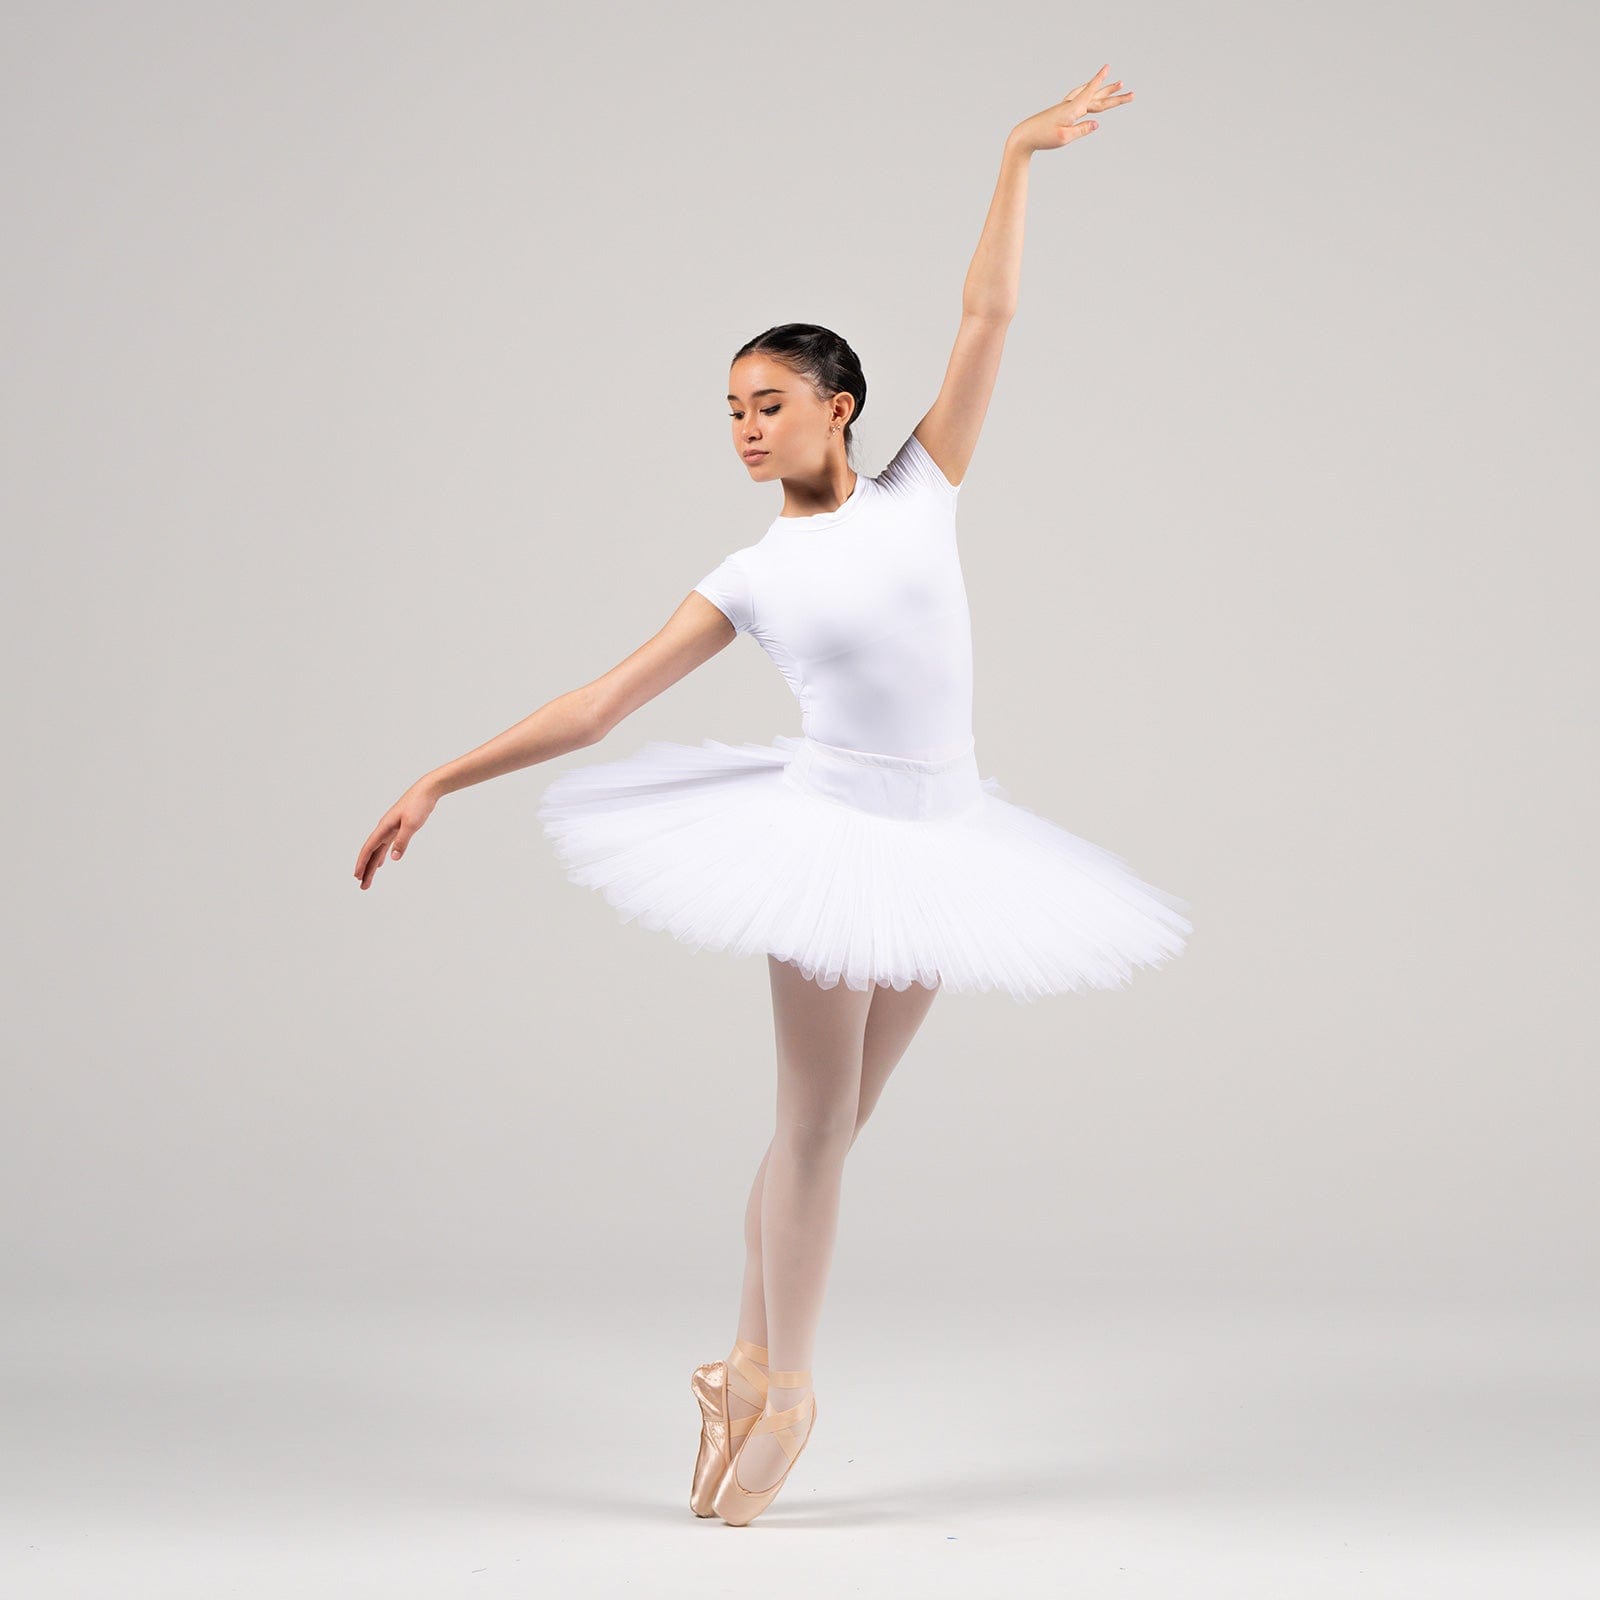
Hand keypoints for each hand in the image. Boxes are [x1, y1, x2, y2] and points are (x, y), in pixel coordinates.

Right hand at [354, 778, 440, 889]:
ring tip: (368, 879)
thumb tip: (394, 858)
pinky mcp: (398, 828)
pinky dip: (382, 856)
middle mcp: (384, 829)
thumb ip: (403, 841)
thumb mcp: (412, 824)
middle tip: (363, 886)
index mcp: (384, 827)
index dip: (362, 863)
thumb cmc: (419, 805)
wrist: (427, 791)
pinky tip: (382, 863)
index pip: (369, 848)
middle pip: (371, 853)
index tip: (357, 876)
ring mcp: (390, 829)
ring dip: (373, 865)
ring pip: (378, 850)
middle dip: (366, 869)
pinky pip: (386, 845)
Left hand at [1009, 64, 1133, 154]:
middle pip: (1097, 98)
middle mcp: (1071, 105)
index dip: (1099, 80)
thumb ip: (1081, 130)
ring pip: (1090, 95)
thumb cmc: (1043, 138)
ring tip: (1117, 84)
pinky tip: (1092, 93)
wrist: (1024, 137)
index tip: (1108, 67)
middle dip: (1114, 95)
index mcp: (1072, 110)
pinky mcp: (1063, 111)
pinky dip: (1090, 92)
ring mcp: (1067, 107)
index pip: (1090, 92)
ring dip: (1104, 90)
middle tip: (1132, 93)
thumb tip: (1097, 124)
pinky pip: (1081, 98)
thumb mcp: (1064, 138)